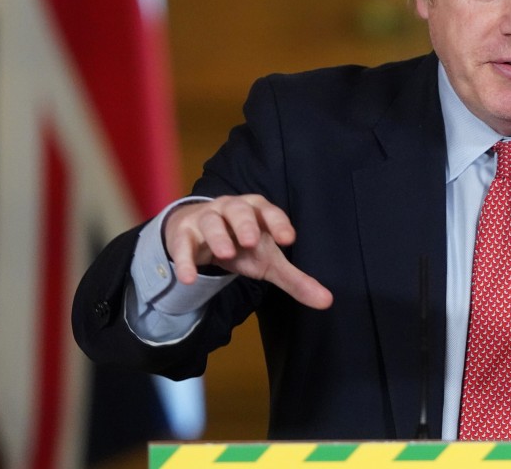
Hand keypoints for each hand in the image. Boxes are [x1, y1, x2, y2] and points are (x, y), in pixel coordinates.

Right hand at [164, 194, 332, 309]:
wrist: (200, 235)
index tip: (288, 239)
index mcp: (257, 211)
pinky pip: (183, 243)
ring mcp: (206, 218)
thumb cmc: (241, 244)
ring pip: (210, 221)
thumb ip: (295, 280)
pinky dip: (185, 259)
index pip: (270, 212)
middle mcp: (231, 209)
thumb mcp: (268, 261)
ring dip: (218, 236)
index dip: (278, 223)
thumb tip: (327, 302)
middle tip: (251, 241)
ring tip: (226, 254)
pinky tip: (188, 278)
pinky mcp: (184, 233)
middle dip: (246, 223)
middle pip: (238, 209)